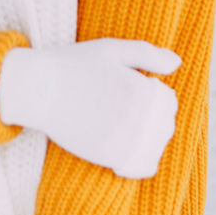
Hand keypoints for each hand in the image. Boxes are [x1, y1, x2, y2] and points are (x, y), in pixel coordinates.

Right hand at [0, 38, 180, 178]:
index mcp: (139, 86)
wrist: (38, 89)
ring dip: (150, 141)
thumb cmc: (74, 64)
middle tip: (134, 112)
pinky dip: (141, 161)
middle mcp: (135, 113)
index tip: (145, 94)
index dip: (160, 99)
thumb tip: (177, 63)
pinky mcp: (107, 155)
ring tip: (132, 130)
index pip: (169, 102)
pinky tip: (129, 150)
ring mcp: (122, 136)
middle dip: (156, 120)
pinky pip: (139, 165)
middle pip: (165, 126)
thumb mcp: (112, 49)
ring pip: (155, 147)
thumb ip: (148, 54)